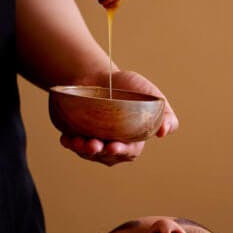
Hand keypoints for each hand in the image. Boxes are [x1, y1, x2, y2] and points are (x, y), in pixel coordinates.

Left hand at [59, 70, 178, 165]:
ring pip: (88, 153)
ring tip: (79, 142)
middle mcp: (113, 145)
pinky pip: (72, 143)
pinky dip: (69, 142)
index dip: (122, 151)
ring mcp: (94, 142)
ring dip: (83, 150)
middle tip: (94, 145)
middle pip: (106, 156)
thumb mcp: (152, 96)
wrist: (103, 77)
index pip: (129, 151)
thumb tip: (164, 131)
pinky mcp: (78, 135)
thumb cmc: (130, 88)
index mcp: (133, 140)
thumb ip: (165, 114)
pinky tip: (67, 138)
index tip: (114, 146)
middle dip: (99, 152)